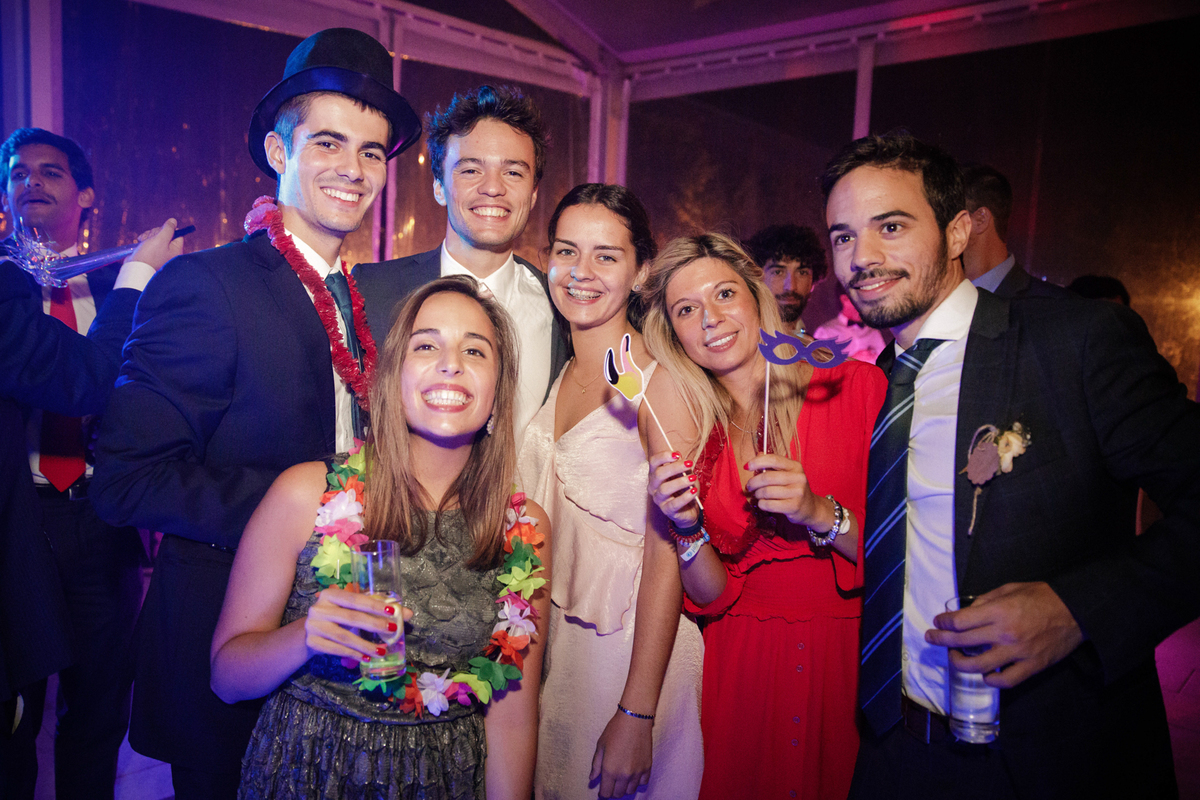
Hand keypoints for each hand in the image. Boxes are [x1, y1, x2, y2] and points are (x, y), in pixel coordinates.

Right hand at [125, 218, 182, 269]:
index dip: (169, 229)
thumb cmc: (150, 255)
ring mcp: (160, 251)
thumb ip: (168, 229)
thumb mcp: (160, 239)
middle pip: (166, 233)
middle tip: (152, 238)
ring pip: (156, 235)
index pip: (178, 234)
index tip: (162, 231)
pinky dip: (145, 238)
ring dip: (149, 235)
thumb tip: (173, 221)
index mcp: (176, 250)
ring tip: (144, 241)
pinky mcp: (151, 251)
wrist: (135, 267)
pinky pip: (150, 240)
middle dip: (156, 232)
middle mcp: (170, 251)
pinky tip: (140, 241)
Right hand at [304, 586, 411, 661]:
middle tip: (392, 630)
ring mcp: (313, 626)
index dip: (374, 605)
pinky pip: (336, 649)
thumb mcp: (353, 609)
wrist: (309, 631)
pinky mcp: (312, 642)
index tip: (393, 612)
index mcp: (330, 594)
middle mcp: (319, 608)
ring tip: (381, 651)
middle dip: (374, 624)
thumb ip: (378, 610)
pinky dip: (353, 654)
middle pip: (351, 617)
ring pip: (344, 636)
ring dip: (365, 645)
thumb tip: (408, 614)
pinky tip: (366, 658)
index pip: (355, 599)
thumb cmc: (336, 617)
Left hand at [590, 710, 652, 797]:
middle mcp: (624, 774)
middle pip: (618, 794)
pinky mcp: (647, 767)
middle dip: (613, 791)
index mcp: (610, 770)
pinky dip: (637, 781)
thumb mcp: (601, 746)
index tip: (602, 789)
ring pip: (630, 790)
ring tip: (621, 777)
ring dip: (624, 787)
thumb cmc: (615, 730)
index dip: (603, 793)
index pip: (606, 793)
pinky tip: (633, 773)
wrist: (635, 719)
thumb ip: (596, 765)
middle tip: (611, 782)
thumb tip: (592, 778)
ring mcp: (637, 772)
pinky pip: (643, 782)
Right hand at [647, 450, 697, 527]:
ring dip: (680, 482)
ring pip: (665, 489)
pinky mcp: (667, 510)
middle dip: (675, 467)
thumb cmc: (684, 489)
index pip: (654, 462)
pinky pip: (674, 504)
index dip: (664, 456)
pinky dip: (685, 497)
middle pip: (659, 474)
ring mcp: (659, 499)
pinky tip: (693, 492)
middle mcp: (654, 487)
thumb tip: (681, 458)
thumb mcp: (683, 475)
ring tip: (693, 478)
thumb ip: (681, 467)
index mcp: (655, 475)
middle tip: (689, 464)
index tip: (677, 454)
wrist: (688, 510)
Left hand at [744, 452, 822, 527]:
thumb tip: (757, 455)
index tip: (746, 467)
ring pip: (767, 492)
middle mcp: (798, 478)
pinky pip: (769, 505)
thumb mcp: (787, 474)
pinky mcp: (794, 507)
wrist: (810, 508)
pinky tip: (763, 503)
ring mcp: (797, 493)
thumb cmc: (793, 488)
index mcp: (795, 466)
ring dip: (757, 494)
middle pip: (768, 477)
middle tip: (749, 486)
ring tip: (757, 495)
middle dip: (753, 482)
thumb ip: (772, 465)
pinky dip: (761, 504)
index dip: (757, 462)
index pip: (773, 459)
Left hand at [925, 582, 1083, 688]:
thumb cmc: (1042, 596)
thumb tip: (965, 611)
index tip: (938, 622)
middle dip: (940, 640)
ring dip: (959, 663)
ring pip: (977, 666)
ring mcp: (1017, 653)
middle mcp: (1004, 633)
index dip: (943, 623)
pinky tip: (984, 674)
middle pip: (961, 642)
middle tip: (931, 638)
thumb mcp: (1010, 589)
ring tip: (954, 657)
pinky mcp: (1031, 667)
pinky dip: (990, 680)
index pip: (960, 622)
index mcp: (999, 611)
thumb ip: (986, 600)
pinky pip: (1004, 681)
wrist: (1076, 611)